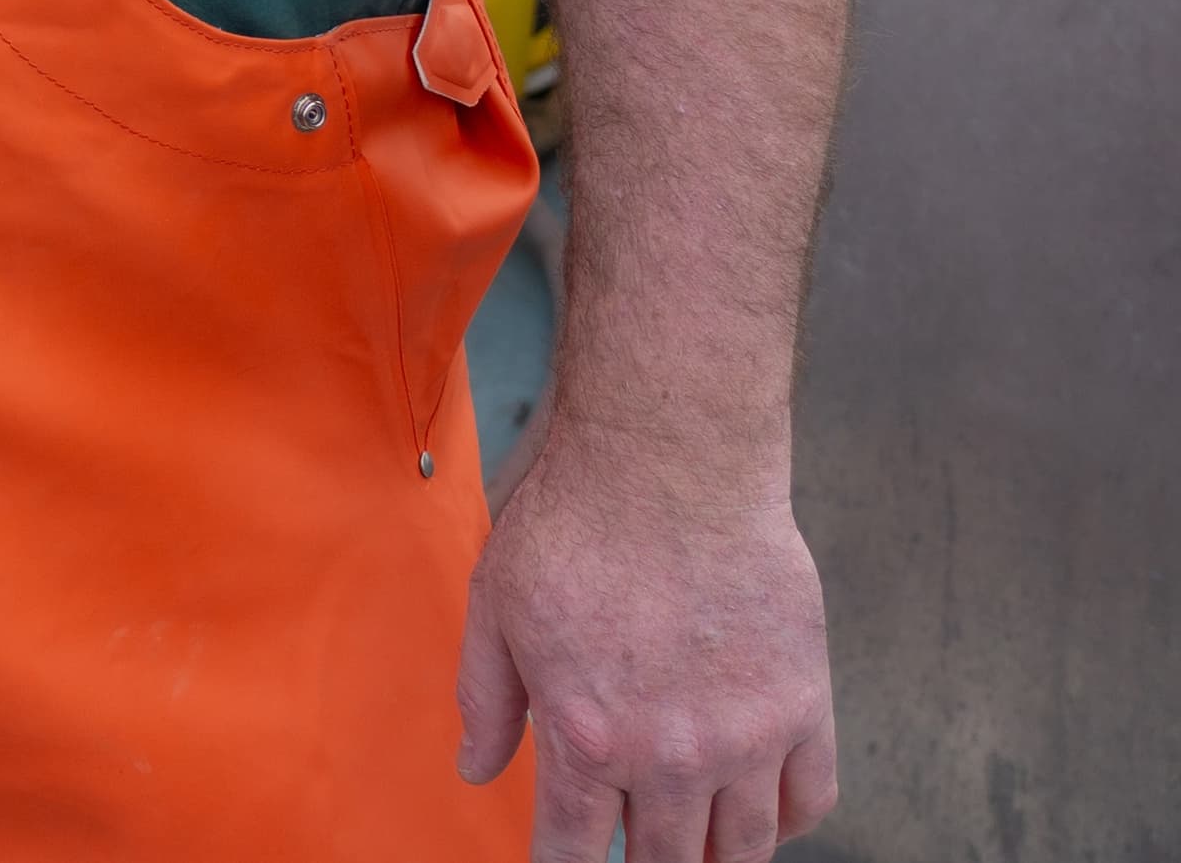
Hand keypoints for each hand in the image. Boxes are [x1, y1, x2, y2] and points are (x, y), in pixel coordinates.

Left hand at [456, 425, 836, 860]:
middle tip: (632, 853)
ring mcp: (746, 737)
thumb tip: (475, 770)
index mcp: (586, 737)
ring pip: (741, 850)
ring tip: (691, 849)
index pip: (572, 850)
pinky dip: (785, 824)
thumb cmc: (575, 521)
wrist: (669, 462)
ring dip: (712, 859)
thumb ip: (486, 699)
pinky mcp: (802, 705)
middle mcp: (670, 755)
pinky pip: (809, 801)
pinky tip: (757, 816)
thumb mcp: (494, 606)